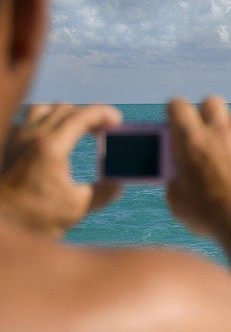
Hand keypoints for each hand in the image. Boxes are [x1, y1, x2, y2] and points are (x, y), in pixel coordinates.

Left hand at [0, 104, 122, 238]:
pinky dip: (47, 120)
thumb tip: (119, 184)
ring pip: (46, 109)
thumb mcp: (77, 208)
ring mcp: (18, 138)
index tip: (117, 120)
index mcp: (52, 147)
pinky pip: (29, 119)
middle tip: (104, 130)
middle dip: (89, 115)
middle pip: (66, 109)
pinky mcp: (9, 144)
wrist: (1, 222)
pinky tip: (54, 136)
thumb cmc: (34, 216)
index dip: (103, 114)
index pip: (81, 116)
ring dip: (67, 114)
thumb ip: (103, 193)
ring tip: (79, 128)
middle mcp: (32, 136)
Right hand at [166, 96, 230, 236]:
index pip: (178, 105)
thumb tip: (179, 173)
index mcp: (191, 140)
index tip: (178, 123)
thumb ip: (175, 178)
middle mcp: (220, 132)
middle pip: (212, 102)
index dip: (176, 111)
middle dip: (207, 114)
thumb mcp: (178, 199)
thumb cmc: (208, 215)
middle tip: (206, 133)